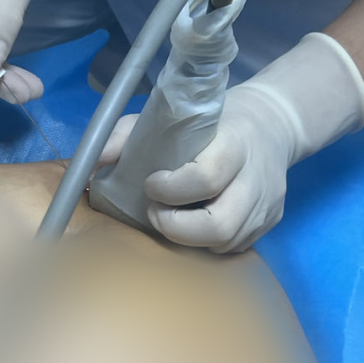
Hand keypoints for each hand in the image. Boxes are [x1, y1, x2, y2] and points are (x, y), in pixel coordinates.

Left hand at [99, 33, 363, 252]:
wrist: (272, 125)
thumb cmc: (209, 121)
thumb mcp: (169, 115)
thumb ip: (127, 135)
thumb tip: (92, 165)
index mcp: (234, 144)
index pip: (208, 177)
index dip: (172, 189)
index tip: (149, 184)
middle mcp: (256, 179)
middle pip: (221, 225)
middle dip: (177, 228)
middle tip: (154, 213)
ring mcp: (267, 206)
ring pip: (228, 243)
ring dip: (190, 240)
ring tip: (169, 220)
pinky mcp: (271, 224)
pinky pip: (237, 246)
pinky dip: (208, 244)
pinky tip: (192, 227)